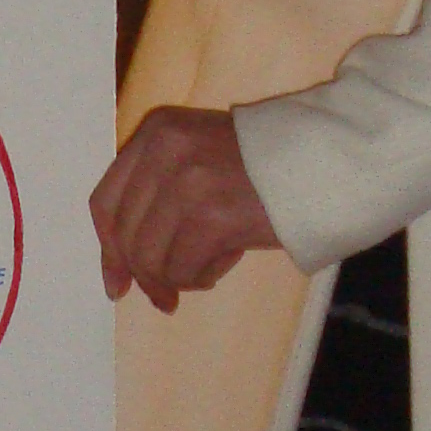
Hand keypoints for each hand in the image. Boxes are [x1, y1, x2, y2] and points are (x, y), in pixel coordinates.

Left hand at [90, 105, 279, 312]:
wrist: (325, 161)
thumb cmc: (265, 166)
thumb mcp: (199, 158)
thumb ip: (158, 195)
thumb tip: (122, 266)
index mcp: (156, 133)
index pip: (105, 200)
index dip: (108, 248)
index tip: (116, 281)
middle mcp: (164, 153)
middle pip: (126, 233)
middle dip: (141, 275)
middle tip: (162, 298)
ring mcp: (187, 184)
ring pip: (150, 257)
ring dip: (173, 278)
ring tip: (203, 275)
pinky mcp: (213, 216)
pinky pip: (183, 268)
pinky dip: (198, 278)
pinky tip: (221, 268)